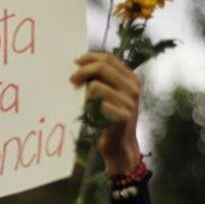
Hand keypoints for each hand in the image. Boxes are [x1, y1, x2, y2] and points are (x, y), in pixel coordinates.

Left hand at [70, 52, 141, 175]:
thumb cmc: (110, 118)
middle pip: (102, 67)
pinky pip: (97, 104)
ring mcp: (130, 102)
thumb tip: (80, 62)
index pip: (109, 58)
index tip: (76, 62)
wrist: (119, 146)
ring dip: (84, 94)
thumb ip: (103, 78)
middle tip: (71, 80)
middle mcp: (133, 88)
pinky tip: (91, 116)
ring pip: (96, 86)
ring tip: (85, 104)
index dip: (90, 57)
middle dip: (82, 71)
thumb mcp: (111, 94)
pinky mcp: (123, 116)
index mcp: (132, 79)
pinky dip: (89, 108)